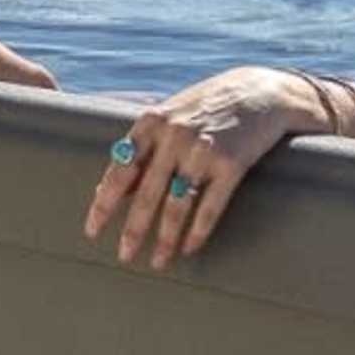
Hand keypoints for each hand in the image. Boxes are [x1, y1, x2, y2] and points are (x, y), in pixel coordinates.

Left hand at [83, 67, 331, 270]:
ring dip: (165, 239)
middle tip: (124, 257)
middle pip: (145, 195)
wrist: (261, 92)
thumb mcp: (170, 117)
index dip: (103, 204)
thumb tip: (107, 190)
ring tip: (158, 262)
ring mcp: (202, 151)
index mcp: (151, 123)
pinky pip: (209, 208)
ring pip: (176, 207)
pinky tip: (189, 248)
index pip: (119, 171)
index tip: (92, 231)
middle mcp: (173, 136)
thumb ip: (141, 148)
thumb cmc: (208, 106)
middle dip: (132, 230)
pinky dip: (197, 233)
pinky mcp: (231, 164)